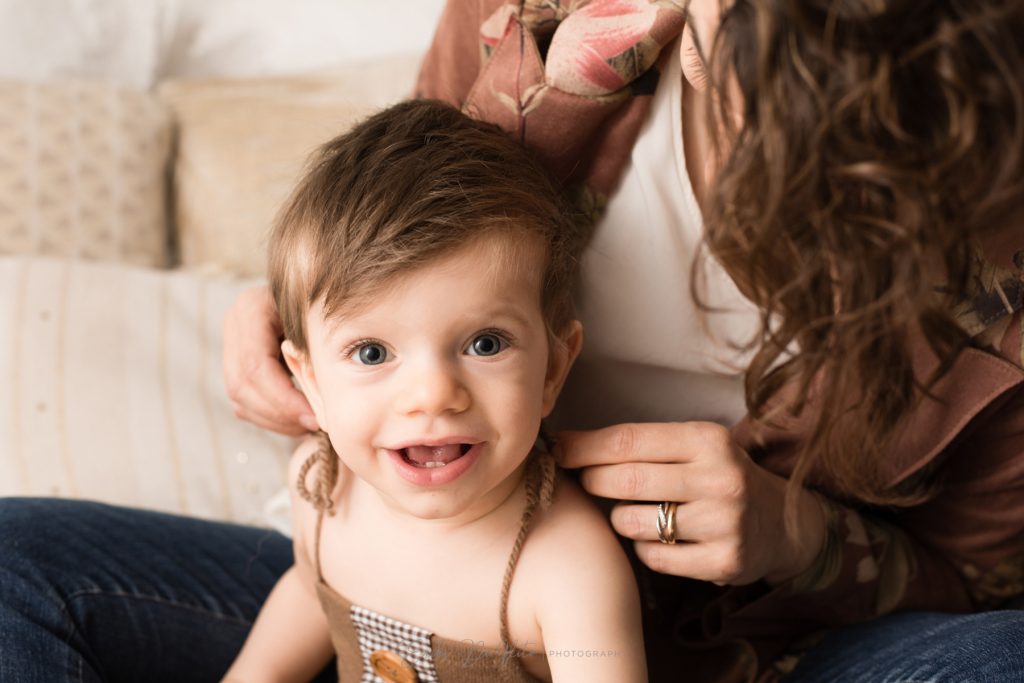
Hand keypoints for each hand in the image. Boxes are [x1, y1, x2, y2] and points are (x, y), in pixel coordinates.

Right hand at [223, 285, 317, 435]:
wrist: (314, 289)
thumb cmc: (324, 303)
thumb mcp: (320, 318)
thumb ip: (316, 349)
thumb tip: (325, 398)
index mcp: (251, 308)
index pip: (256, 366)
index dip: (283, 398)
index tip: (314, 417)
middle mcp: (234, 324)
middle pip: (243, 386)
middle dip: (279, 414)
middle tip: (314, 426)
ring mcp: (230, 343)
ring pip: (240, 398)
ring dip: (275, 421)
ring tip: (310, 427)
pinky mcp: (235, 363)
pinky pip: (244, 402)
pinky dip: (271, 418)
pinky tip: (297, 422)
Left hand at [556, 422, 826, 585]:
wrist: (782, 522)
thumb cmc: (718, 475)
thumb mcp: (693, 445)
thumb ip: (640, 444)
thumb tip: (563, 442)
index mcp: (707, 439)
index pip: (627, 441)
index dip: (583, 447)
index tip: (556, 448)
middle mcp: (720, 479)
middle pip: (625, 481)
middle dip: (592, 481)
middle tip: (584, 482)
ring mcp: (724, 523)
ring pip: (633, 523)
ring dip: (619, 519)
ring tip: (631, 512)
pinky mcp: (723, 562)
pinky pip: (653, 558)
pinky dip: (643, 548)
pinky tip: (656, 538)